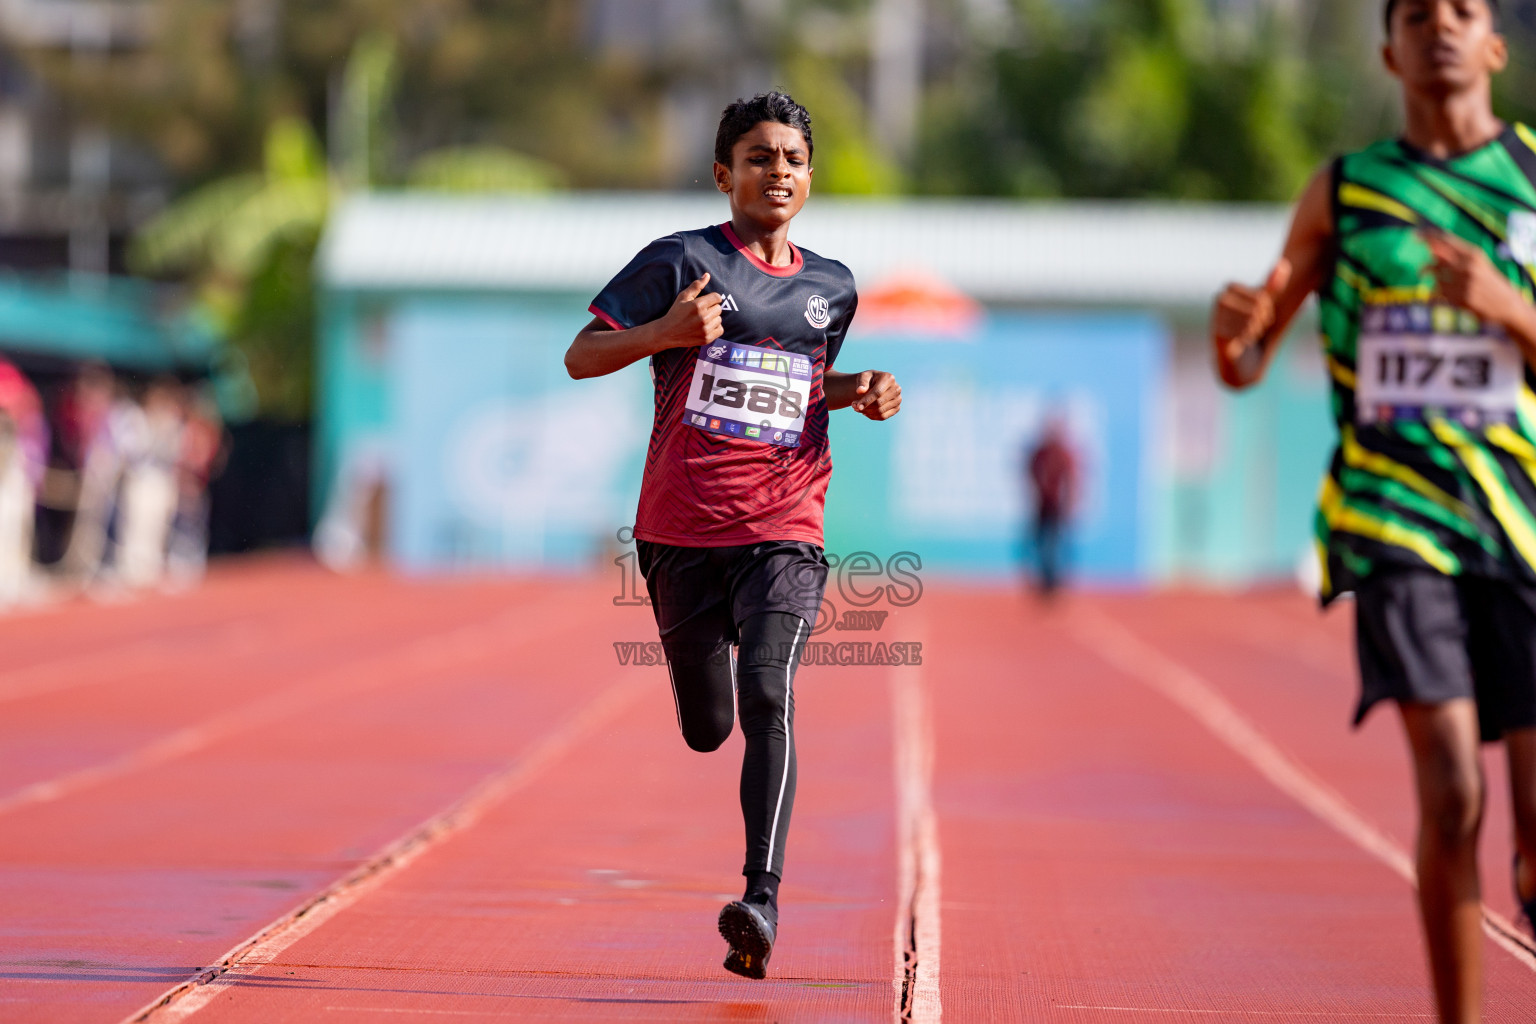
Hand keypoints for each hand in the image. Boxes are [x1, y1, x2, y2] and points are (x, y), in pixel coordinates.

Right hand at [656, 273, 722, 350]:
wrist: (667, 332)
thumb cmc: (675, 312)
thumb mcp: (683, 297)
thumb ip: (696, 286)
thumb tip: (707, 275)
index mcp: (698, 305)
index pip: (717, 297)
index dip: (712, 298)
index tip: (706, 302)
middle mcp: (703, 317)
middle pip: (719, 309)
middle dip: (712, 308)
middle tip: (702, 311)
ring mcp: (705, 329)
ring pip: (719, 319)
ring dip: (713, 318)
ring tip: (702, 319)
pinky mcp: (706, 339)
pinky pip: (720, 330)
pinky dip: (715, 328)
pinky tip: (706, 327)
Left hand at [851, 370, 900, 419]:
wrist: (874, 385)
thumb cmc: (868, 380)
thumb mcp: (863, 377)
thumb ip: (861, 382)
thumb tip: (860, 390)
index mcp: (889, 378)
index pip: (878, 392)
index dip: (867, 400)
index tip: (856, 406)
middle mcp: (896, 389)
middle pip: (879, 403)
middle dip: (865, 407)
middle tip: (854, 406)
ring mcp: (898, 399)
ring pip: (880, 411)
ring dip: (867, 412)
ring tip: (858, 409)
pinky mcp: (897, 408)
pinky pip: (883, 417)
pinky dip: (872, 416)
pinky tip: (865, 412)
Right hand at [1212, 259, 1290, 373]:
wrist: (1236, 359)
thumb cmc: (1249, 327)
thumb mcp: (1264, 305)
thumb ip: (1273, 286)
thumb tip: (1284, 263)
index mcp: (1229, 289)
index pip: (1261, 295)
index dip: (1266, 307)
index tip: (1260, 313)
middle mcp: (1220, 300)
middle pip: (1257, 306)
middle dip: (1262, 320)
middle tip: (1254, 327)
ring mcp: (1216, 317)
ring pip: (1251, 319)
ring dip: (1254, 331)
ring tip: (1246, 335)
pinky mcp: (1216, 335)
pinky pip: (1242, 333)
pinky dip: (1246, 340)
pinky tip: (1240, 343)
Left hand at [1424, 232, 1526, 329]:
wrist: (1506, 305)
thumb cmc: (1488, 283)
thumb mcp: (1476, 266)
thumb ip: (1455, 258)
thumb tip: (1432, 251)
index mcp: (1474, 254)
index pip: (1448, 241)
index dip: (1430, 237)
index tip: (1416, 235)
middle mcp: (1468, 265)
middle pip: (1438, 256)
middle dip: (1426, 262)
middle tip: (1419, 269)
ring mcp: (1464, 281)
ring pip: (1435, 274)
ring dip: (1428, 274)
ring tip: (1425, 276)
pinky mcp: (1460, 298)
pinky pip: (1438, 291)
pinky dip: (1437, 292)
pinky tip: (1442, 294)